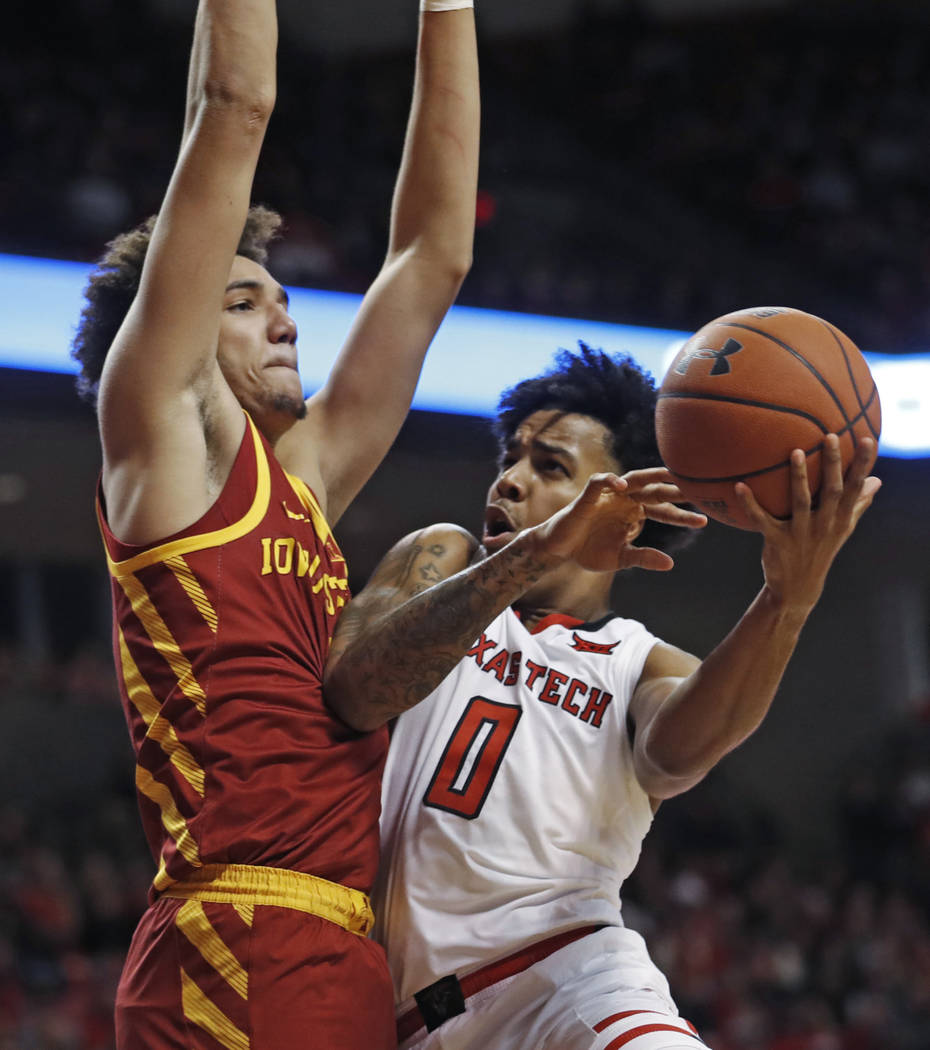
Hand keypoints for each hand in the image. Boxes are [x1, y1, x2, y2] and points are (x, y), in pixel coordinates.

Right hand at [530, 469, 705, 573]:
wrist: (560, 550)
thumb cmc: (589, 550)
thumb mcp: (621, 558)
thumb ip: (644, 557)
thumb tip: (670, 563)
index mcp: (635, 512)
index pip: (664, 511)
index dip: (682, 515)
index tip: (704, 521)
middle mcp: (626, 500)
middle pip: (655, 490)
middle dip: (676, 488)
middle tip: (699, 487)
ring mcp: (608, 496)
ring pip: (633, 479)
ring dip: (651, 475)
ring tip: (670, 473)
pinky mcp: (589, 496)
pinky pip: (600, 482)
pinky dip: (611, 481)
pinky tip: (623, 487)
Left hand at [734, 435, 880, 611]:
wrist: (797, 588)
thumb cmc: (820, 550)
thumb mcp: (842, 529)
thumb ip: (857, 504)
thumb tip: (876, 480)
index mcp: (841, 519)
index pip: (855, 488)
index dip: (862, 464)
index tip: (867, 440)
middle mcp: (824, 525)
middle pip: (831, 491)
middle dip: (833, 464)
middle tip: (830, 436)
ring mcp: (801, 534)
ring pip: (800, 502)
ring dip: (798, 477)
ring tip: (795, 452)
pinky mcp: (777, 542)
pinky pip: (761, 520)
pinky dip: (750, 503)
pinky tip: (739, 486)